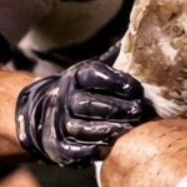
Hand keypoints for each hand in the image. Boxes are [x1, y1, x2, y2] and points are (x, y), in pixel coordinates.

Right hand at [15, 59, 154, 166]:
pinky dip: (89, 150)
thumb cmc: (84, 91)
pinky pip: (72, 150)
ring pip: (80, 128)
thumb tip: (140, 35)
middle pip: (87, 104)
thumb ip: (114, 60)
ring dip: (106, 130)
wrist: (46, 114)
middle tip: (137, 110)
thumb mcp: (94, 71)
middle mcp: (64, 99)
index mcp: (75, 77)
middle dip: (114, 108)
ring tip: (128, 129)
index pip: (92, 74)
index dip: (114, 80)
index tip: (135, 87)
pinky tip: (108, 147)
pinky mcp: (57, 145)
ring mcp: (58, 123)